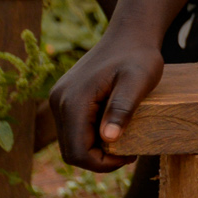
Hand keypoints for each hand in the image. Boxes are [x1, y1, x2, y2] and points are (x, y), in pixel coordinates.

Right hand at [49, 34, 162, 171]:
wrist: (129, 34)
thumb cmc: (138, 56)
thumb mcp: (139, 80)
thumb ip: (122, 108)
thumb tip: (108, 139)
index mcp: (73, 101)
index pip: (77, 151)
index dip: (102, 163)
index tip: (129, 157)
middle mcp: (59, 102)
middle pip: (71, 150)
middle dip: (98, 159)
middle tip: (128, 153)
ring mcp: (59, 99)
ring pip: (70, 141)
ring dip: (95, 148)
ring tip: (124, 141)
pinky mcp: (65, 97)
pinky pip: (73, 127)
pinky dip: (91, 135)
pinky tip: (114, 129)